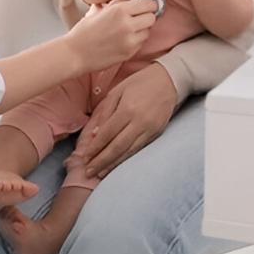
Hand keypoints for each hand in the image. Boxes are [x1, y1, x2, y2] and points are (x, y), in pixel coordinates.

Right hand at [66, 0, 156, 71]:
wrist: (75, 53)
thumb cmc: (83, 32)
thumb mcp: (99, 10)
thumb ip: (117, 4)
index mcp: (119, 10)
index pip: (148, 4)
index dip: (148, 4)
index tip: (146, 6)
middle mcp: (127, 25)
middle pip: (152, 17)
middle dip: (146, 17)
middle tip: (137, 17)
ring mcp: (130, 40)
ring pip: (148, 31)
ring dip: (142, 30)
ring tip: (128, 30)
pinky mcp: (129, 53)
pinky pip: (141, 43)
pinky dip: (136, 40)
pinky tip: (123, 39)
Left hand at [72, 63, 177, 177]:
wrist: (170, 80)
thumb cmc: (140, 82)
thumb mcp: (118, 91)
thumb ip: (106, 112)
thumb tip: (96, 134)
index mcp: (127, 109)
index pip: (107, 134)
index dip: (95, 147)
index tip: (84, 157)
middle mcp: (139, 122)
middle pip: (117, 147)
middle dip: (101, 161)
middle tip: (88, 172)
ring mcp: (150, 129)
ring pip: (128, 152)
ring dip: (113, 164)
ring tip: (100, 173)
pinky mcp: (157, 133)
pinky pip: (139, 149)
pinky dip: (126, 158)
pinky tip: (117, 164)